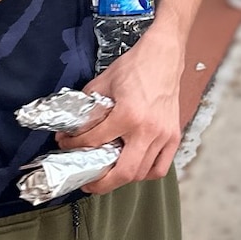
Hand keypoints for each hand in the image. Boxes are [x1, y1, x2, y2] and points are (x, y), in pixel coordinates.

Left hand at [65, 27, 183, 189]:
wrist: (164, 56)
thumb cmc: (136, 66)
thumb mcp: (103, 83)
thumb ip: (88, 107)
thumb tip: (73, 126)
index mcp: (128, 115)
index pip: (95, 141)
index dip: (75, 145)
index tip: (67, 145)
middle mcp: (147, 129)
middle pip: (123, 172)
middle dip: (101, 183)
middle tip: (88, 183)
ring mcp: (163, 135)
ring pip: (141, 173)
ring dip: (122, 178)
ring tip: (109, 175)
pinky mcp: (173, 135)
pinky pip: (160, 167)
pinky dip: (146, 173)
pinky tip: (134, 168)